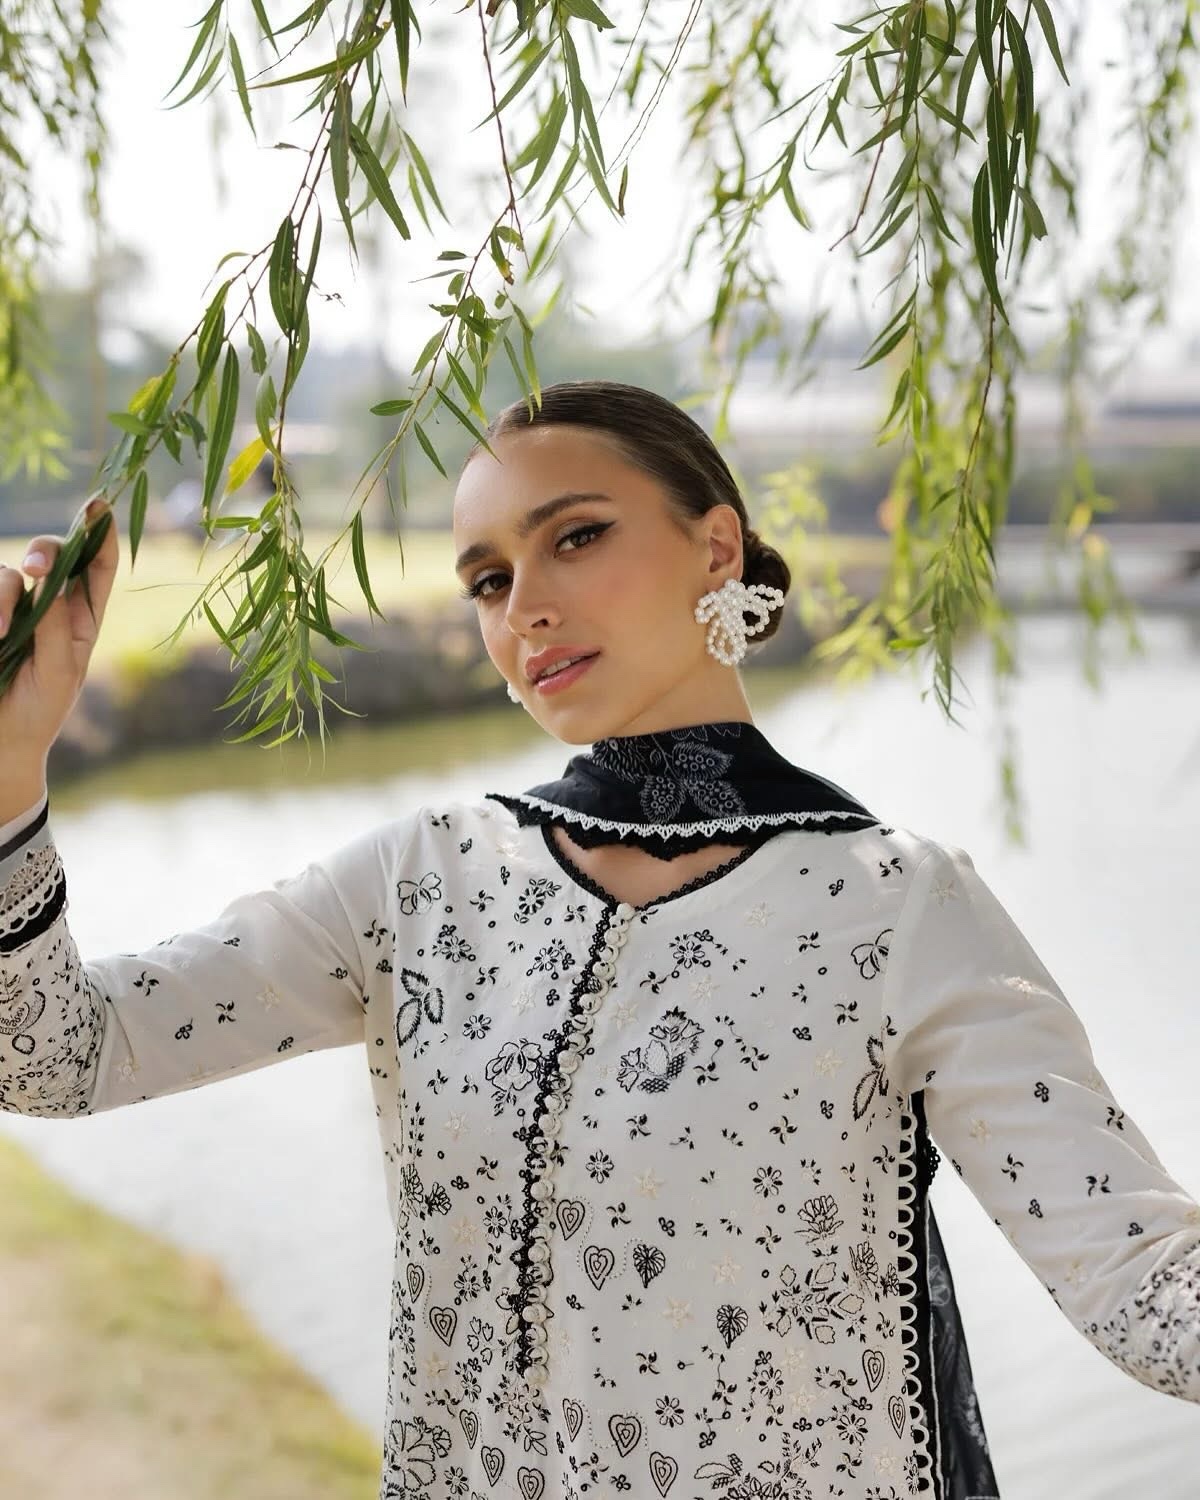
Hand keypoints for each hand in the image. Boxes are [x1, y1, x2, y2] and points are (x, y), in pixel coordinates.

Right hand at [0, 496, 119, 769]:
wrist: (2, 740)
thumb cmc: (40, 709)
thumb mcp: (59, 670)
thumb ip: (56, 625)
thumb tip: (50, 580)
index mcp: (84, 617)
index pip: (98, 566)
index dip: (100, 533)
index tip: (97, 505)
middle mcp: (51, 605)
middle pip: (53, 554)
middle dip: (45, 551)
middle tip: (36, 569)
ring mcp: (14, 608)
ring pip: (9, 571)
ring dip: (5, 595)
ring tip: (0, 635)